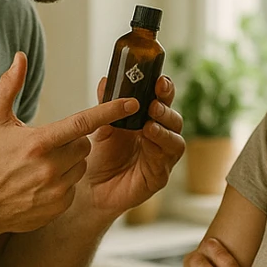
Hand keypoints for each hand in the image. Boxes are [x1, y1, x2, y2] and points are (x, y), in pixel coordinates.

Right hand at [0, 53, 138, 235]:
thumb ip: (10, 86)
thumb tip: (21, 57)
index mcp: (38, 142)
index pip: (82, 122)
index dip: (110, 111)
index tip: (132, 102)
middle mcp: (50, 166)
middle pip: (83, 145)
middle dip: (72, 142)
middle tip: (48, 146)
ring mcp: (56, 188)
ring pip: (81, 165)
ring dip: (69, 162)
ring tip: (42, 166)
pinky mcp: (60, 204)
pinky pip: (75, 185)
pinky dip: (64, 182)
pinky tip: (42, 183)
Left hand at [82, 75, 185, 214]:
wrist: (90, 187)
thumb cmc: (100, 156)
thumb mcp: (102, 126)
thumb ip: (106, 105)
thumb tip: (105, 80)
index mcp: (149, 121)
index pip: (162, 102)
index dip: (165, 90)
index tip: (160, 79)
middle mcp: (160, 138)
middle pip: (174, 119)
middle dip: (166, 108)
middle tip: (154, 103)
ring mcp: (162, 157)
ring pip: (175, 140)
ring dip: (165, 128)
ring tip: (150, 122)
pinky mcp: (159, 176)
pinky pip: (165, 160)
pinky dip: (159, 147)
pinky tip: (149, 138)